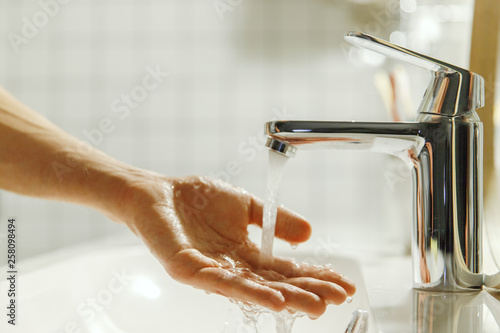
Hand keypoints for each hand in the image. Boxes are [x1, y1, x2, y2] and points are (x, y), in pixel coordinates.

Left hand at [113, 174, 355, 317]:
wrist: (160, 192)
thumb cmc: (198, 199)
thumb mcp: (246, 206)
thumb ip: (275, 220)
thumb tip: (310, 234)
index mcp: (247, 253)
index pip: (285, 269)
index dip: (313, 276)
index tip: (342, 283)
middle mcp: (233, 267)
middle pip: (275, 284)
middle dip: (306, 292)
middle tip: (336, 300)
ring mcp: (211, 271)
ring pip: (252, 289)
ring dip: (284, 298)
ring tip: (313, 306)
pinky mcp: (189, 270)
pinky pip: (220, 282)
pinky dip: (248, 292)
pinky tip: (273, 299)